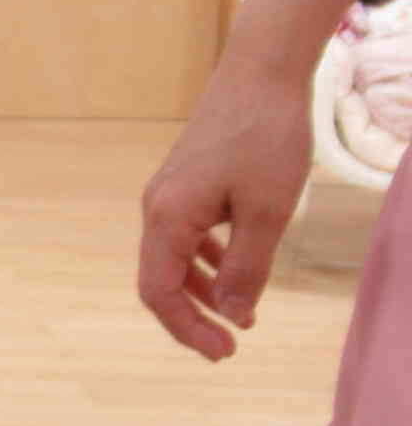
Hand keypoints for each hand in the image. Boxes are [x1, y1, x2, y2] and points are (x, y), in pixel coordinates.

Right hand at [138, 56, 311, 359]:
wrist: (262, 72)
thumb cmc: (265, 137)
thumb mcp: (266, 212)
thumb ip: (245, 269)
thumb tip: (231, 316)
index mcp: (167, 217)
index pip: (159, 291)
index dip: (186, 329)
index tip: (225, 353)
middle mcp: (158, 208)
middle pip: (160, 279)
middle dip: (192, 317)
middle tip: (230, 346)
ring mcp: (170, 193)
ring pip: (174, 258)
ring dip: (202, 291)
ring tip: (241, 316)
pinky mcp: (188, 182)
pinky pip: (187, 235)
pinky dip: (208, 261)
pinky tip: (236, 269)